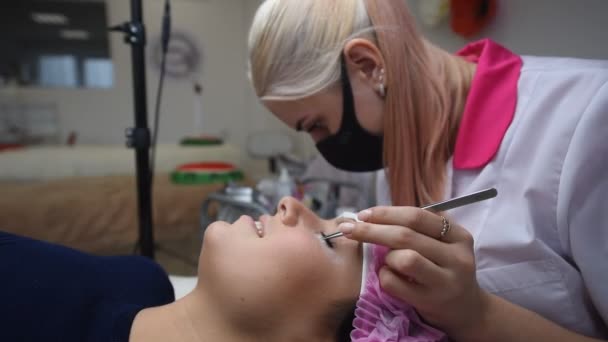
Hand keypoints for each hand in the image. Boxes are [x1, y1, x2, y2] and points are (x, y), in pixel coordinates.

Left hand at [339, 206, 489, 337]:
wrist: (465, 309)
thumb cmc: (443, 269)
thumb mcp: (442, 245)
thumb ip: (417, 229)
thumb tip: (371, 215)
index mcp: (458, 236)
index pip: (417, 217)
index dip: (386, 213)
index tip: (363, 214)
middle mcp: (456, 257)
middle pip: (406, 236)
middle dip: (372, 230)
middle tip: (349, 229)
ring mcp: (445, 281)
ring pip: (404, 259)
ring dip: (386, 258)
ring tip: (388, 261)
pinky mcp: (430, 301)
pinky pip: (394, 283)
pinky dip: (383, 276)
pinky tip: (388, 276)